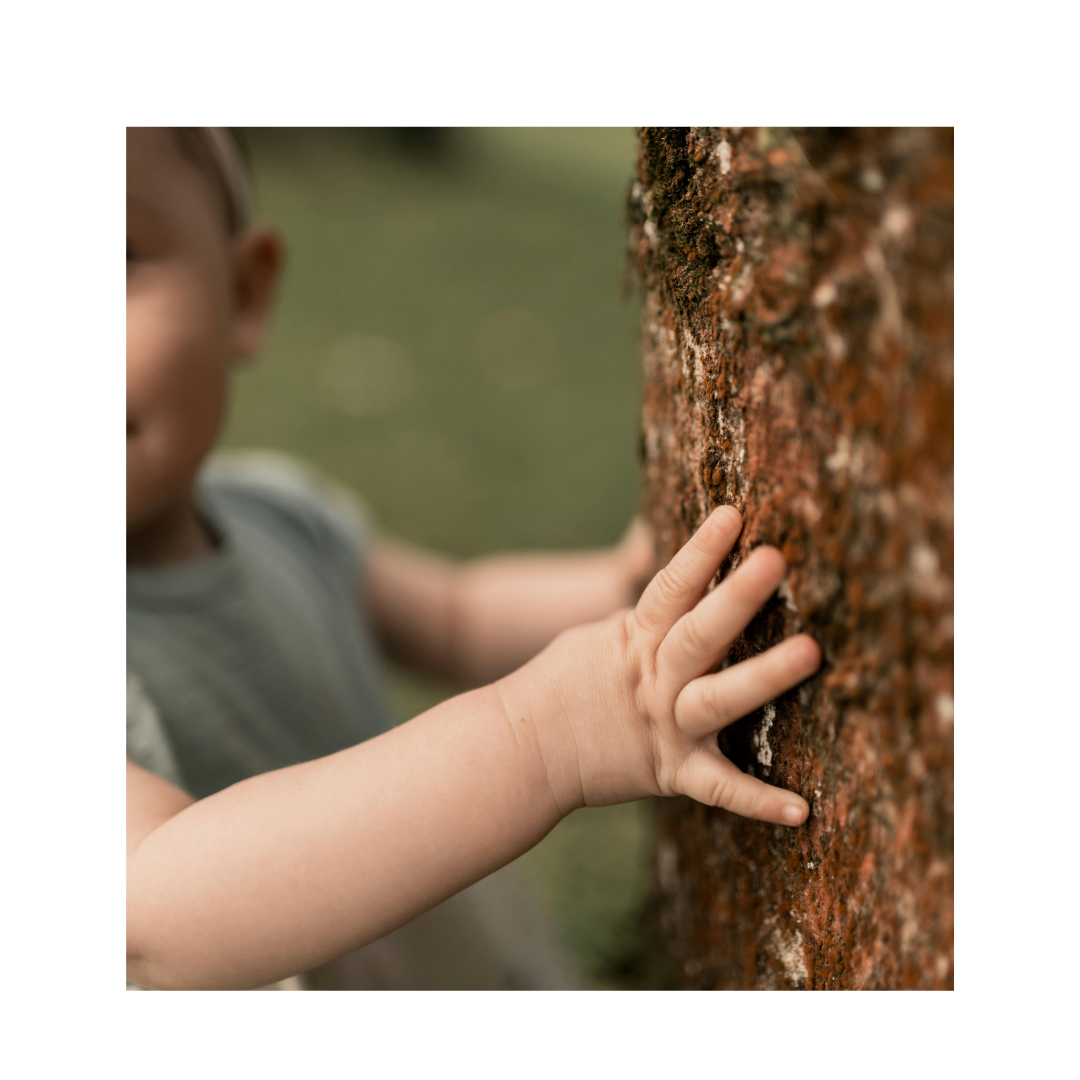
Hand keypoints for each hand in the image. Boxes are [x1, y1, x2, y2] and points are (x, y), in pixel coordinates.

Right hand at [502, 505, 820, 825]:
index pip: (671, 587)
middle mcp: (654, 680)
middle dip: (737, 596)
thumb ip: (645, 618)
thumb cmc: (560, 685)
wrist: (523, 749)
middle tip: (776, 559)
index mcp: (634, 640)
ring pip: (719, 700)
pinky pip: (719, 789)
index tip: (734, 514)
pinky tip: (802, 810)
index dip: (701, 550)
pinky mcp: (670, 772)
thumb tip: (684, 588)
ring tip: (810, 652)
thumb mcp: (597, 637)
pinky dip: (759, 801)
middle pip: (700, 633)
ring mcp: (664, 726)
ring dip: (764, 677)